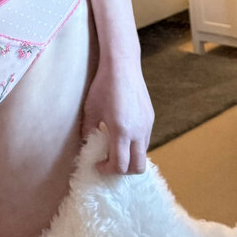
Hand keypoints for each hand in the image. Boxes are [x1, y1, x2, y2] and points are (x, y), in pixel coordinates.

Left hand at [81, 59, 154, 175]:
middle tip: (109, 163)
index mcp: (121, 131)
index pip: (120, 165)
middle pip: (137, 167)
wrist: (122, 65)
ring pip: (143, 153)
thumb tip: (85, 146)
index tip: (98, 164)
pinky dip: (134, 145)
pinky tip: (122, 133)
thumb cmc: (103, 86)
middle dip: (123, 170)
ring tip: (115, 147)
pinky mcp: (150, 118)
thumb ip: (88, 131)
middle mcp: (138, 131)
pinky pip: (145, 140)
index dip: (107, 170)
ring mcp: (147, 125)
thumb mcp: (91, 110)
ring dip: (129, 157)